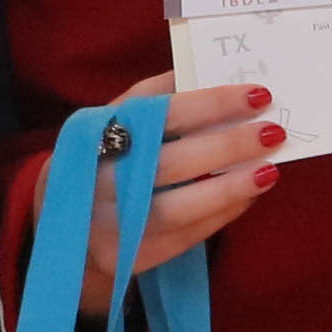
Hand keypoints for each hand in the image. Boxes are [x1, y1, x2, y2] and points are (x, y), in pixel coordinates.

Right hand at [88, 79, 279, 298]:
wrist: (58, 232)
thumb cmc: (96, 164)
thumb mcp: (105, 125)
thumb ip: (148, 101)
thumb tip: (204, 72)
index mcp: (88, 136)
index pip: (155, 114)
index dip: (208, 104)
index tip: (257, 95)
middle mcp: (92, 182)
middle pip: (167, 163)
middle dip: (227, 146)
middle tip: (273, 132)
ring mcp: (105, 225)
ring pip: (175, 209)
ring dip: (228, 188)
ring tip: (269, 171)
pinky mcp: (124, 259)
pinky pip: (181, 238)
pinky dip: (219, 216)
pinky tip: (246, 197)